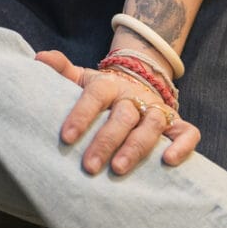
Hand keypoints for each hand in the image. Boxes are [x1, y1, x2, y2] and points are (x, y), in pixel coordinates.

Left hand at [37, 49, 200, 175]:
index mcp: (108, 85)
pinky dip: (182, 145)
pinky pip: (187, 132)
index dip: (81, 115)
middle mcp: (134, 96)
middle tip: (89, 166)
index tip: (66, 137)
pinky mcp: (176, 122)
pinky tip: (168, 162)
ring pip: (151, 126)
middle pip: (122, 116)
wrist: (137, 82)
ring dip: (136, 147)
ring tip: (118, 169)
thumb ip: (61, 69)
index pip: (94, 96)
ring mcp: (157, 109)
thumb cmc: (101, 91)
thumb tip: (39, 59)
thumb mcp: (80, 78)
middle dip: (105, 141)